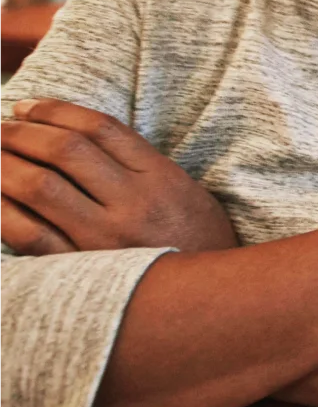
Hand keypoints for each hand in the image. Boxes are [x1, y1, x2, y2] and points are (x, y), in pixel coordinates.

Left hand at [0, 98, 237, 255]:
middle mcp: (132, 204)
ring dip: (4, 165)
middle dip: (22, 133)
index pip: (100, 128)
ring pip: (41, 187)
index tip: (27, 106)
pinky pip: (29, 235)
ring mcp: (105, 240)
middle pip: (66, 151)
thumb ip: (137, 164)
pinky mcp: (82, 272)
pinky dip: (2, 211)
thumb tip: (74, 136)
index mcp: (160, 177)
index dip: (56, 111)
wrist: (207, 300)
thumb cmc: (193, 239)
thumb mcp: (180, 189)